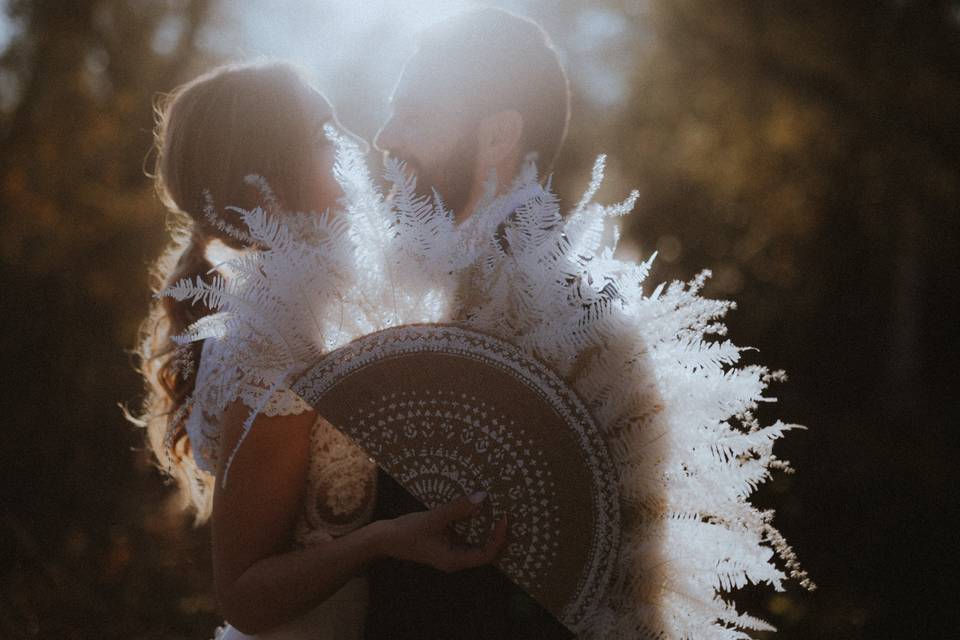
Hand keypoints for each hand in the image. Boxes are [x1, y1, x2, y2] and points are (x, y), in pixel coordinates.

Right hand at [376, 491, 508, 572]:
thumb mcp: (434, 518)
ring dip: (490, 530)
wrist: (386, 538)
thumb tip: (482, 497)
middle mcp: (457, 560)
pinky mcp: (448, 545)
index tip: (504, 517)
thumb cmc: (408, 532)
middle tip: (507, 513)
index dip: (499, 537)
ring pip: (479, 545)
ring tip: (499, 511)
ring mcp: (452, 553)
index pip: (487, 554)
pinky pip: (469, 538)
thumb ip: (458, 508)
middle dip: (499, 535)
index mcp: (455, 560)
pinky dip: (478, 526)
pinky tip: (481, 512)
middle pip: (487, 552)